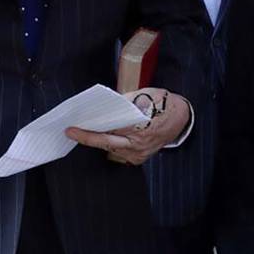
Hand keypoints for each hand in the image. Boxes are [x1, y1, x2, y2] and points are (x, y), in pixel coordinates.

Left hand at [65, 88, 190, 165]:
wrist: (182, 118)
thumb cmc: (164, 104)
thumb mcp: (147, 95)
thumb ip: (126, 101)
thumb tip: (105, 104)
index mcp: (142, 128)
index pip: (111, 130)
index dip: (92, 129)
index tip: (76, 127)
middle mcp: (140, 144)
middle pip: (107, 143)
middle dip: (88, 138)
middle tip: (71, 132)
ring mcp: (139, 154)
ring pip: (112, 148)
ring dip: (98, 140)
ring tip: (82, 130)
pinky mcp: (139, 158)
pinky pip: (119, 152)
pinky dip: (109, 144)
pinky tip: (100, 135)